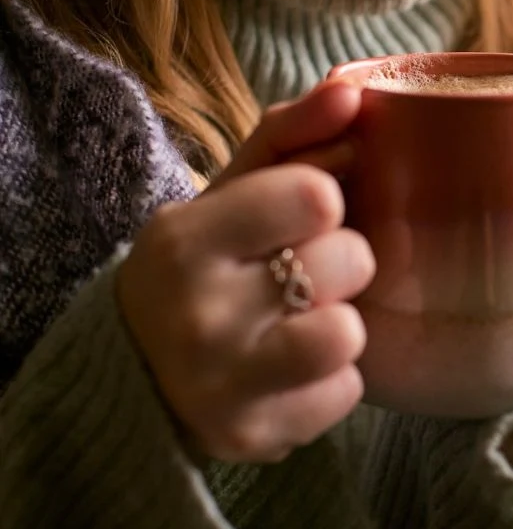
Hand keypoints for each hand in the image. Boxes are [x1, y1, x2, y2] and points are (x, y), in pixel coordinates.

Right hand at [117, 81, 374, 462]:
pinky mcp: (253, 438)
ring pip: (350, 334)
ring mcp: (223, 386)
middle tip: (302, 272)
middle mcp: (197, 315)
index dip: (324, 201)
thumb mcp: (233, 189)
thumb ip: (293, 133)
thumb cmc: (208, 263)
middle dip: (341, 262)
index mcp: (185, 239)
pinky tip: (295, 368)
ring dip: (341, 322)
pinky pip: (347, 392)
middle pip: (349, 262)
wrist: (142, 368)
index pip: (317, 195)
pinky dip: (334, 379)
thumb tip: (353, 90)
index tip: (303, 214)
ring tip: (304, 319)